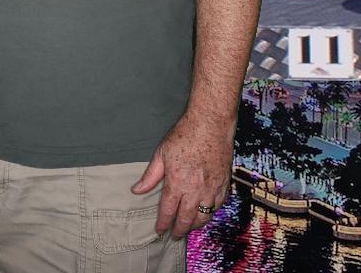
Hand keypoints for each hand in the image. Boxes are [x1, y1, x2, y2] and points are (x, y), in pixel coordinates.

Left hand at [131, 111, 233, 238]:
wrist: (211, 123)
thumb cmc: (185, 135)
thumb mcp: (162, 153)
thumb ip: (150, 175)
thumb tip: (137, 190)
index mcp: (177, 182)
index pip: (167, 211)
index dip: (163, 224)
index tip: (159, 231)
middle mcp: (195, 189)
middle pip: (186, 219)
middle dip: (179, 230)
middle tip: (174, 235)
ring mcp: (211, 188)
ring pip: (204, 216)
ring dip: (195, 224)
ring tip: (188, 227)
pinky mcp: (223, 183)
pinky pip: (217, 205)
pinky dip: (210, 212)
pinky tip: (205, 212)